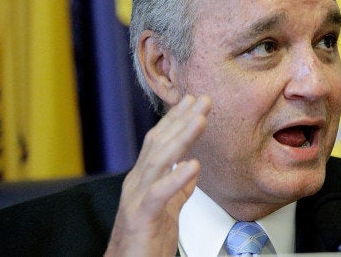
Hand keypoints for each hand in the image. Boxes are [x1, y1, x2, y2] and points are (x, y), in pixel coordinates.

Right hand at [105, 95, 211, 256]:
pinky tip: (192, 165)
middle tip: (202, 100)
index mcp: (145, 179)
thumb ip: (177, 189)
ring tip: (200, 120)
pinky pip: (160, 194)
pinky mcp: (142, 216)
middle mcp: (138, 182)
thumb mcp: (167, 209)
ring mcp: (138, 197)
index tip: (193, 102)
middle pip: (159, 143)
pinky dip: (176, 178)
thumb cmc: (145, 240)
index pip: (160, 142)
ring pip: (158, 161)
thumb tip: (190, 171)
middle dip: (182, 119)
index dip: (177, 120)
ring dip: (181, 138)